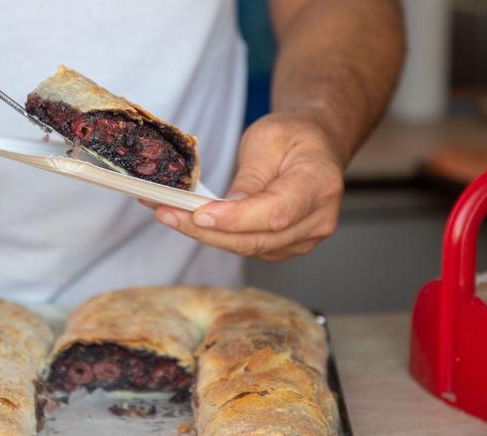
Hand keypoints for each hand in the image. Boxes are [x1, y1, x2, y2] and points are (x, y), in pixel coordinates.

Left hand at [153, 112, 345, 260]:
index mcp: (319, 185)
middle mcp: (318, 219)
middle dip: (208, 231)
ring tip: (169, 215)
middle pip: (257, 239)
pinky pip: (248, 247)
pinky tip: (190, 222)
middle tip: (168, 213)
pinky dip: (217, 236)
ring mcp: (304, 238)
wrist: (315, 145)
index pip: (275, 213)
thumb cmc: (293, 136)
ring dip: (206, 235)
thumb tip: (221, 211)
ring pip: (249, 248)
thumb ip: (249, 177)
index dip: (236, 219)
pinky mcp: (285, 246)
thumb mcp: (267, 139)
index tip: (199, 213)